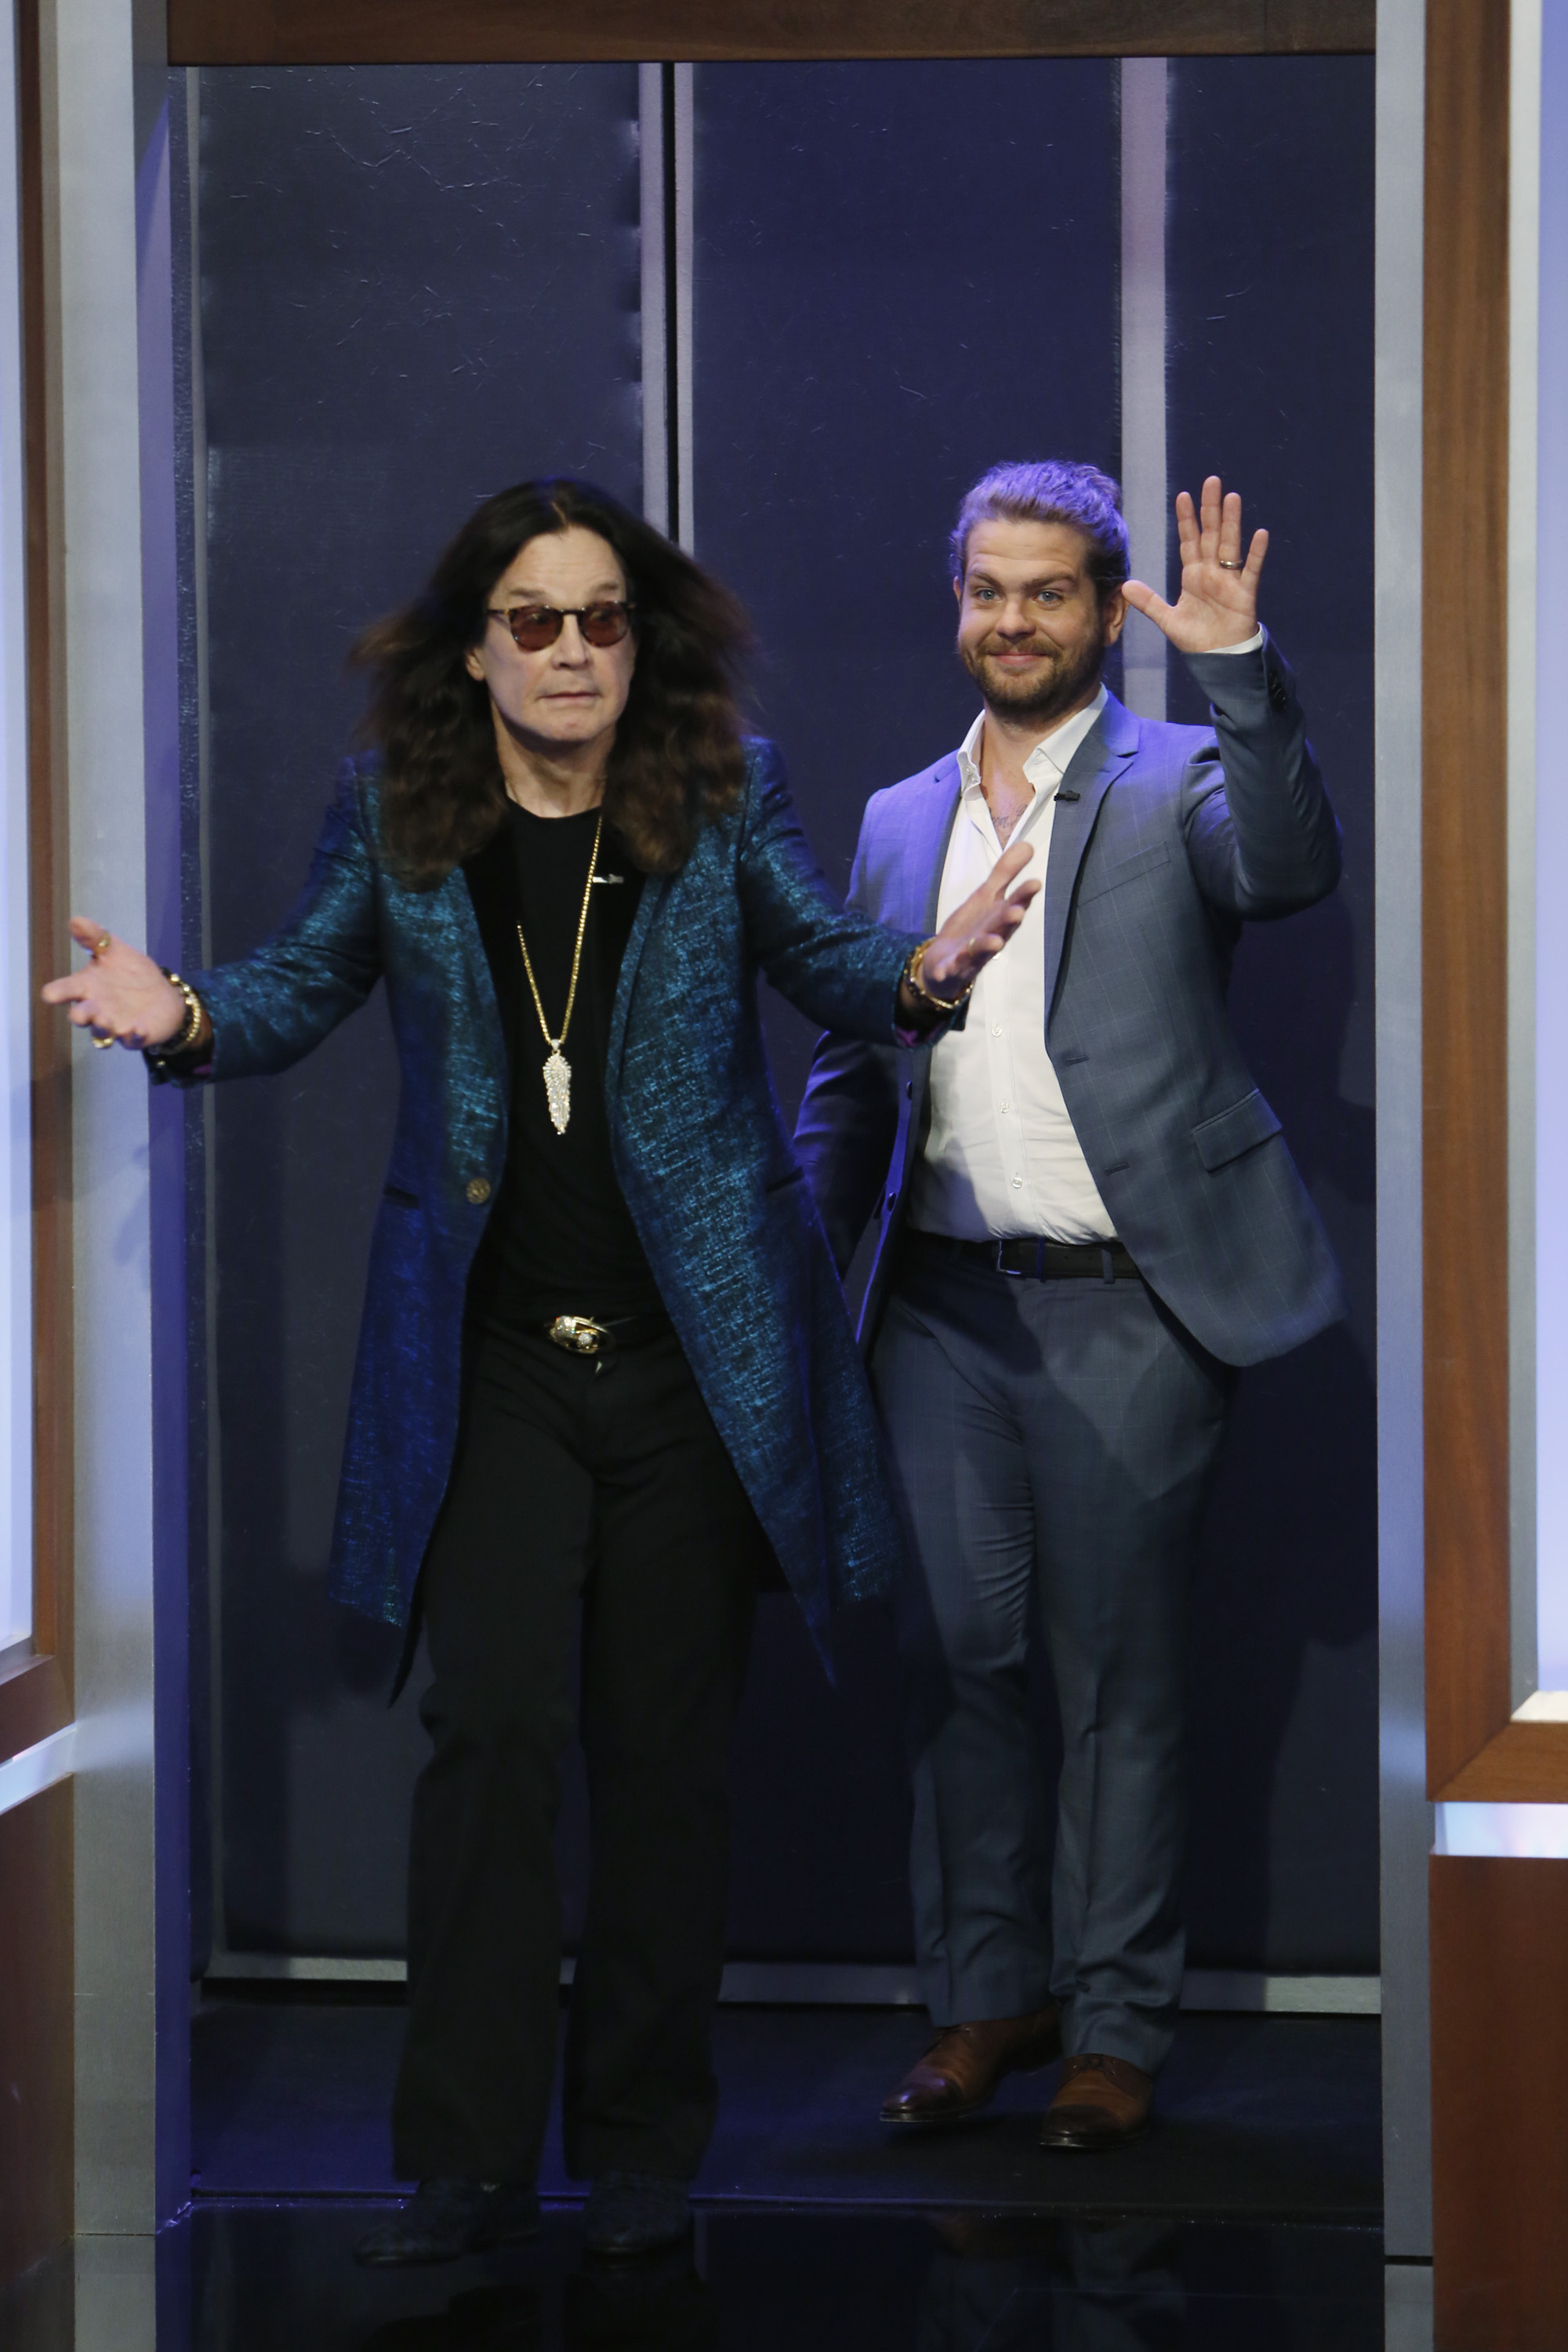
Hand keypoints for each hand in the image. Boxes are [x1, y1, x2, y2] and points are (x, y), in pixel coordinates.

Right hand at [41, 916, 191, 1049]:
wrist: (163, 996)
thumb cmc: (132, 974)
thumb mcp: (116, 951)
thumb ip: (96, 938)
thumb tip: (75, 920)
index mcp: (88, 987)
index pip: (66, 990)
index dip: (56, 992)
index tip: (49, 994)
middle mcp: (97, 1009)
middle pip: (80, 1016)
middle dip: (80, 1015)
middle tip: (81, 1013)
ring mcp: (115, 1025)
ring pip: (102, 1034)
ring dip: (103, 1028)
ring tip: (107, 1021)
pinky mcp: (135, 1036)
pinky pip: (132, 1041)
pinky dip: (134, 1037)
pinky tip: (138, 1030)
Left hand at [911, 840, 1039, 1005]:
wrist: (945, 963)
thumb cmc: (972, 928)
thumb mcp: (986, 897)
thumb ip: (1005, 873)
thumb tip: (1028, 844)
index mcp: (999, 919)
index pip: (1015, 905)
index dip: (1024, 895)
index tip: (1035, 882)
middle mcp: (990, 938)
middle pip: (1001, 928)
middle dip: (1009, 920)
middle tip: (1017, 911)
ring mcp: (970, 955)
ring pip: (980, 951)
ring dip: (987, 946)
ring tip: (995, 941)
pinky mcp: (950, 968)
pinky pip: (950, 969)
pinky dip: (948, 969)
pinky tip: (944, 968)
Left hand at [1121, 474, 1265, 653]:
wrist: (1218, 658)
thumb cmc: (1197, 638)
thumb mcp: (1168, 620)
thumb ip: (1149, 602)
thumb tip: (1124, 586)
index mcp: (1193, 575)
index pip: (1189, 541)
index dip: (1187, 520)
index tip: (1183, 496)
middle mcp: (1212, 572)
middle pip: (1211, 534)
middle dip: (1210, 510)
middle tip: (1211, 482)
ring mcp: (1229, 580)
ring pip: (1230, 545)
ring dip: (1231, 522)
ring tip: (1232, 498)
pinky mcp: (1244, 594)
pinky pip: (1251, 570)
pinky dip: (1256, 553)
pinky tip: (1260, 534)